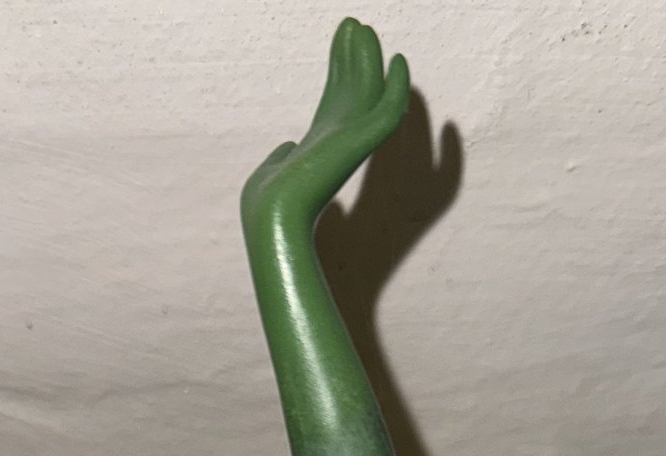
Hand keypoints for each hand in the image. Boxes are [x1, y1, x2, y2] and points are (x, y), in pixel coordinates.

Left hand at [241, 18, 408, 232]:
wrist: (273, 220)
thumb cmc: (266, 209)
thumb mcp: (269, 174)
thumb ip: (281, 157)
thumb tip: (288, 147)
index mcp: (319, 150)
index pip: (335, 104)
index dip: (340, 72)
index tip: (342, 46)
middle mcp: (339, 143)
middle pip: (352, 91)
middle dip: (353, 58)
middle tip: (351, 25)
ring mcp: (352, 142)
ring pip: (370, 93)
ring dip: (369, 59)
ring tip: (361, 27)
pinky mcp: (363, 143)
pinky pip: (389, 110)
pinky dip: (398, 87)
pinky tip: (399, 62)